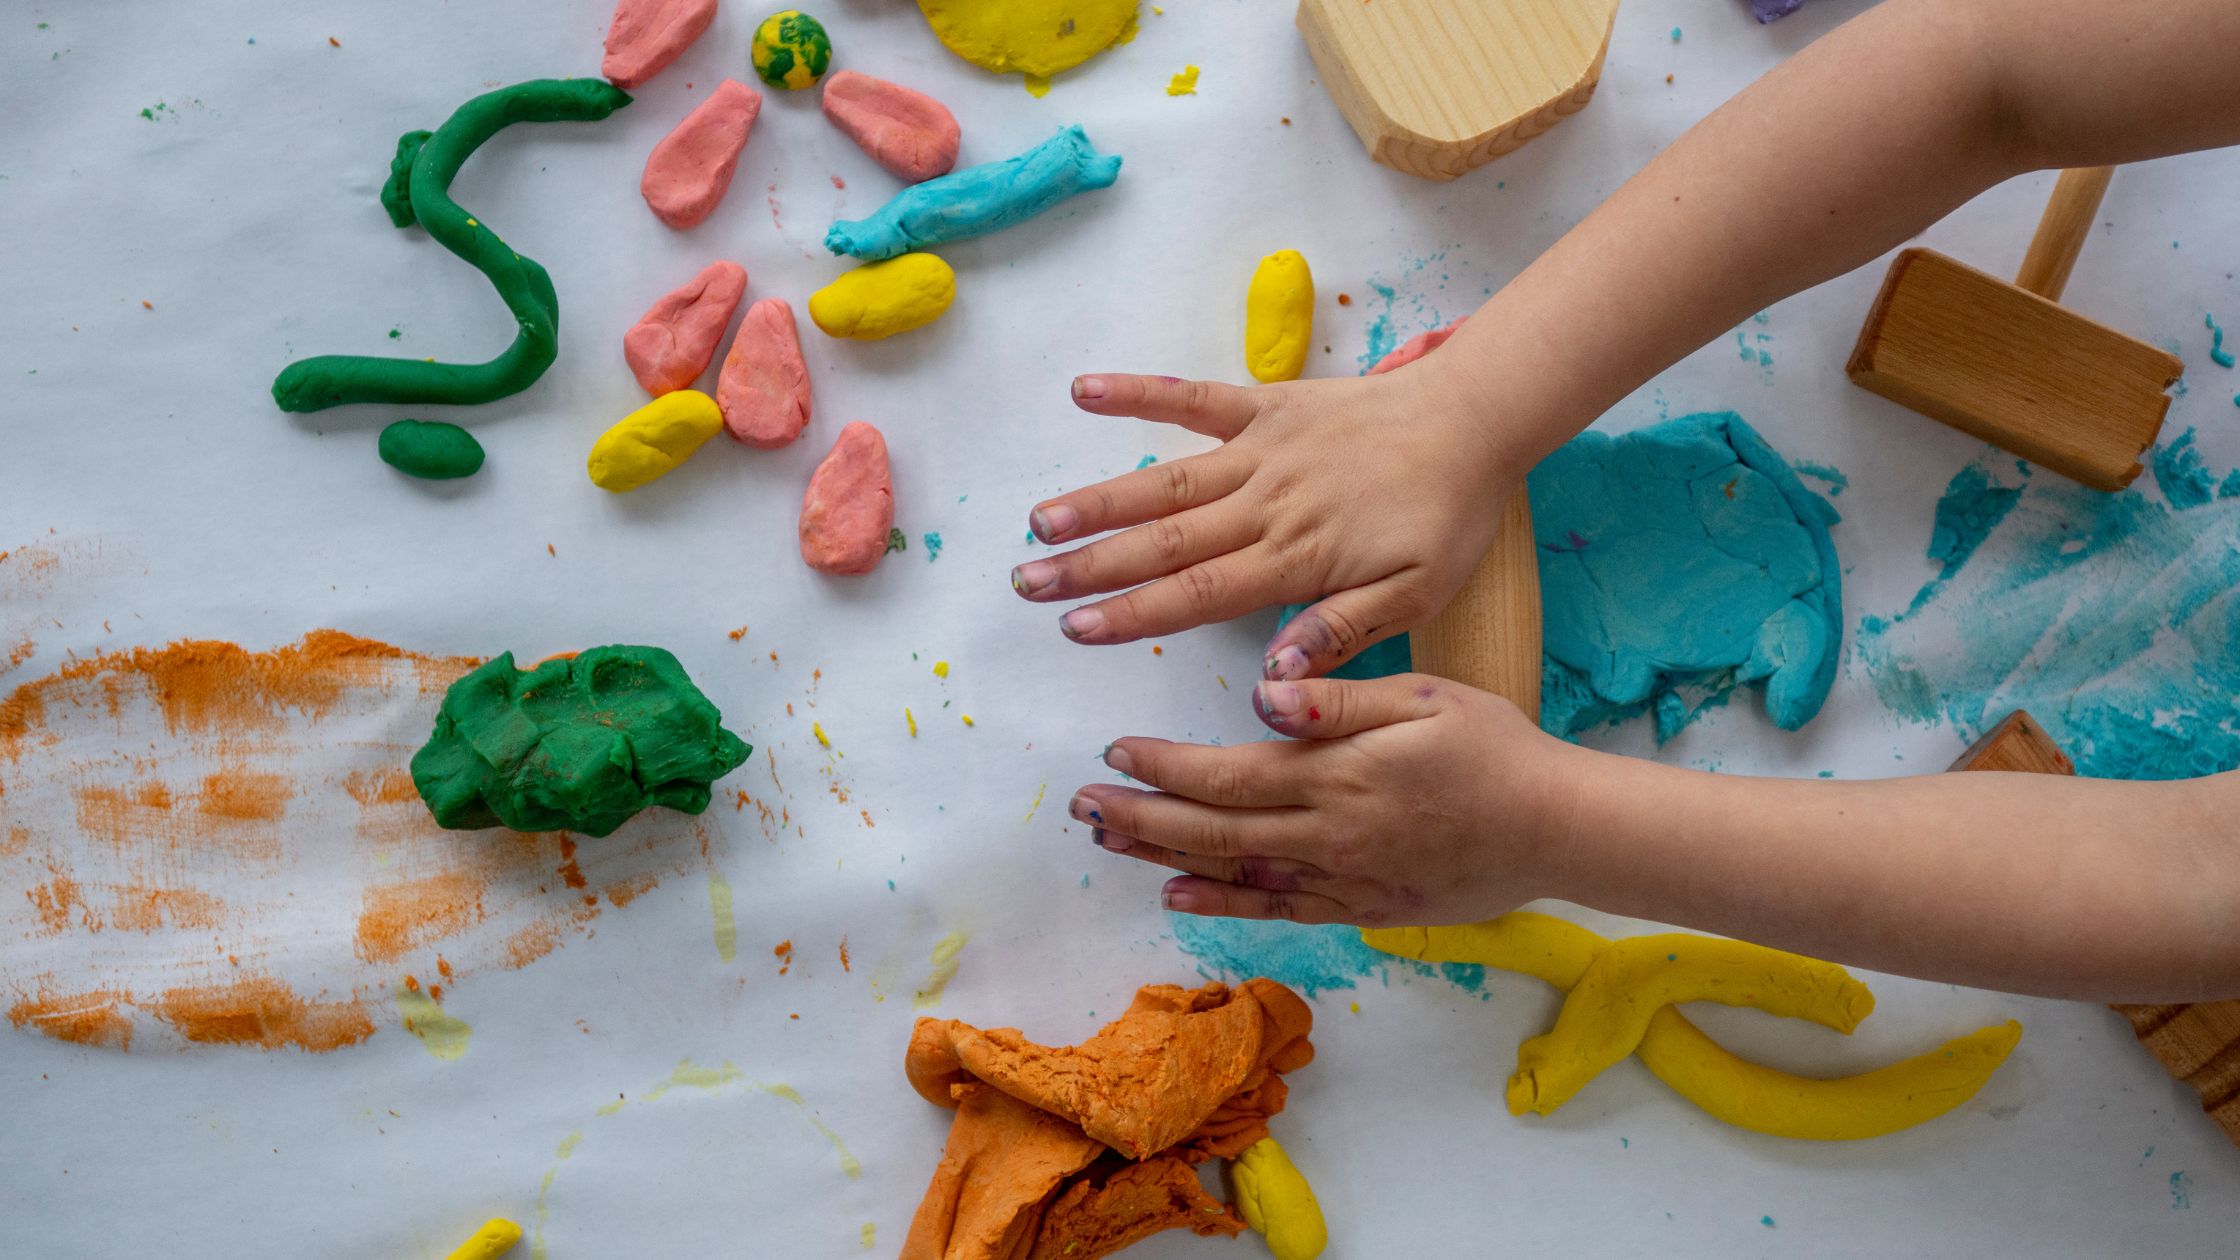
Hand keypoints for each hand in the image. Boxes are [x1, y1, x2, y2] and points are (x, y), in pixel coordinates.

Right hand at [1011, 367, 1520, 678]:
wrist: (1475, 420)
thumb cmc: (1448, 515)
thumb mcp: (1415, 594)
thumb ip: (1339, 632)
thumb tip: (1272, 674)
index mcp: (1296, 558)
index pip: (1197, 594)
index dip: (1131, 612)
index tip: (1076, 629)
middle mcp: (1265, 505)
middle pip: (1163, 541)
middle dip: (1089, 566)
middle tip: (1027, 584)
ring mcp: (1261, 451)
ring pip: (1164, 480)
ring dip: (1098, 500)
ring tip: (1038, 520)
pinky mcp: (1267, 406)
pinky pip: (1193, 398)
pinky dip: (1139, 393)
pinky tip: (1084, 392)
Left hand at [1070, 674, 1577, 925]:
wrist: (1558, 829)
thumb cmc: (1495, 748)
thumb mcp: (1424, 698)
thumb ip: (1338, 698)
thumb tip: (1265, 691)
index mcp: (1335, 773)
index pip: (1225, 772)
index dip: (1163, 766)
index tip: (1114, 752)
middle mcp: (1326, 832)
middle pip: (1211, 829)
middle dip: (1138, 817)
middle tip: (1081, 808)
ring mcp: (1341, 877)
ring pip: (1233, 872)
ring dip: (1163, 859)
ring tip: (1108, 845)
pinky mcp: (1362, 906)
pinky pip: (1278, 910)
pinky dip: (1223, 905)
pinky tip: (1179, 898)